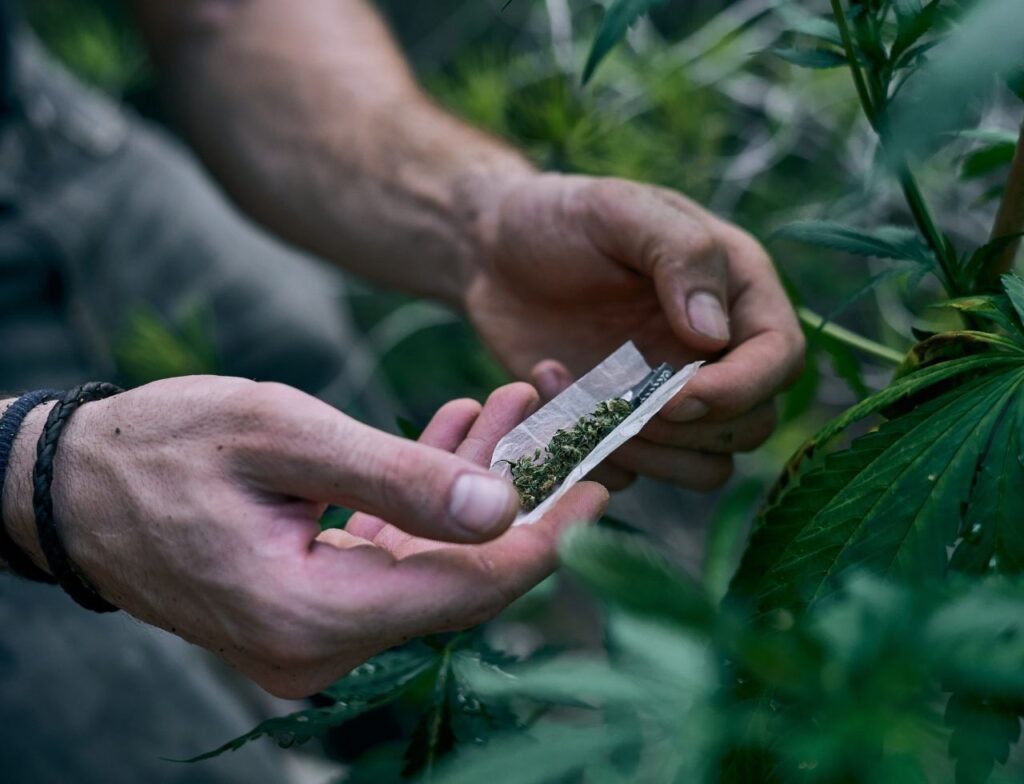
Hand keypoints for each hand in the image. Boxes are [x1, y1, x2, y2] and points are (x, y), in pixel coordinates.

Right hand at [4, 377, 606, 697]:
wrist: (72, 486)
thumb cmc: (162, 448)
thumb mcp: (283, 435)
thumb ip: (396, 477)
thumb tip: (503, 513)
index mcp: (313, 615)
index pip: (469, 588)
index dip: (548, 535)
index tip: (604, 479)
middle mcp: (320, 646)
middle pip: (459, 576)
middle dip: (517, 493)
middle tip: (561, 417)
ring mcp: (315, 634)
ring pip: (432, 560)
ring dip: (473, 484)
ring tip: (511, 402)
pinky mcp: (310, 607)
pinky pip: (393, 554)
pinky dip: (427, 499)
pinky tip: (455, 435)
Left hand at [465, 174, 804, 490]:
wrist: (492, 252)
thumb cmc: (561, 218)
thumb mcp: (619, 209)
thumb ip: (680, 255)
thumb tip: (716, 335)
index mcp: (735, 292)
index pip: (779, 359)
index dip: (741, 389)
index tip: (680, 395)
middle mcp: (716, 352)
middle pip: (750, 426)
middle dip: (689, 428)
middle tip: (620, 398)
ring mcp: (671, 396)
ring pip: (702, 466)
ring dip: (646, 452)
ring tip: (579, 397)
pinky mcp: (623, 426)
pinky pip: (634, 473)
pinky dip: (593, 453)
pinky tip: (549, 387)